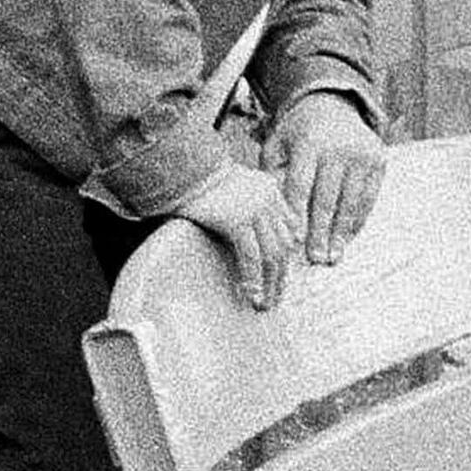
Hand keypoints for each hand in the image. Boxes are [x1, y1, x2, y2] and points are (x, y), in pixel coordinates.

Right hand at [170, 154, 304, 313]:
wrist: (181, 167)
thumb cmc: (199, 178)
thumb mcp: (233, 183)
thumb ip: (249, 201)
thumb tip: (251, 233)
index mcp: (269, 188)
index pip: (289, 226)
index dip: (288, 253)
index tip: (281, 274)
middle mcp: (267, 199)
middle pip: (284, 244)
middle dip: (281, 276)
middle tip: (275, 297)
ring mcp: (253, 210)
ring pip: (272, 254)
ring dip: (269, 283)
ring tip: (263, 303)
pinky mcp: (236, 220)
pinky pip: (251, 256)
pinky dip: (252, 278)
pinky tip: (250, 293)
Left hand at [270, 93, 388, 269]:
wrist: (331, 105)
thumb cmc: (297, 134)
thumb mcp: (278, 143)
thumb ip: (272, 172)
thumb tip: (272, 211)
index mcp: (309, 142)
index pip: (301, 185)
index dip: (297, 215)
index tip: (294, 241)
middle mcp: (339, 148)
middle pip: (327, 199)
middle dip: (320, 232)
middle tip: (316, 258)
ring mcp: (362, 154)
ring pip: (351, 202)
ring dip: (342, 233)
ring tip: (333, 256)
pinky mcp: (379, 161)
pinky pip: (368, 198)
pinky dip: (358, 220)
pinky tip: (348, 238)